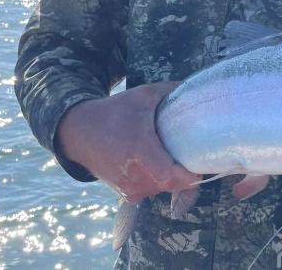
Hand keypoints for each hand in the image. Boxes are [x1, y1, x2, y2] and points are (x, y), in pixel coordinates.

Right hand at [56, 82, 200, 201]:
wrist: (80, 132)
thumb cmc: (115, 112)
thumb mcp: (144, 95)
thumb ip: (172, 92)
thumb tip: (198, 89)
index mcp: (140, 150)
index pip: (170, 177)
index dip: (189, 175)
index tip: (202, 163)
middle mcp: (134, 175)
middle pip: (171, 184)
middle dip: (185, 173)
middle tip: (193, 155)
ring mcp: (128, 187)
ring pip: (162, 189)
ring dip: (172, 177)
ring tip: (175, 157)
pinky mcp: (125, 192)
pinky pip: (151, 190)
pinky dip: (159, 180)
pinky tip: (160, 163)